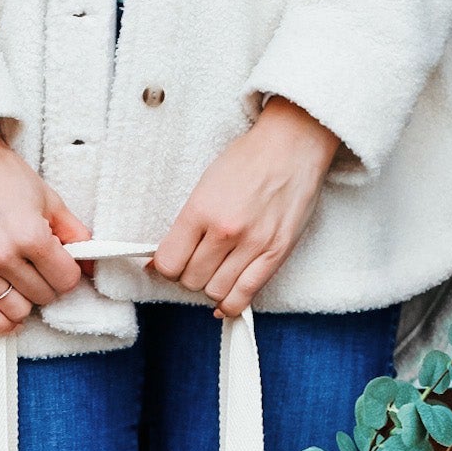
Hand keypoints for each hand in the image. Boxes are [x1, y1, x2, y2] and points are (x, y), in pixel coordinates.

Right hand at [0, 121, 88, 334]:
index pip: (66, 280)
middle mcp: (3, 256)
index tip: (63, 263)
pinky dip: (0, 323)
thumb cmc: (0, 174)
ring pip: (17, 311)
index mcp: (30, 235)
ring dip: (27, 301)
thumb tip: (90, 264)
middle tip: (41, 266)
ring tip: (24, 282)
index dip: (70, 272)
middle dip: (49, 284)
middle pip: (44, 297)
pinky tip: (11, 318)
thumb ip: (75, 234)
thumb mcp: (48, 198)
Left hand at [150, 98, 340, 317]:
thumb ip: (185, 225)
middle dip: (189, 276)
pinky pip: (245, 296)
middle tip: (198, 263)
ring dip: (211, 287)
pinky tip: (225, 299)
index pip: (169, 263)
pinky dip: (231, 304)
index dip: (166, 267)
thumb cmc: (248, 161)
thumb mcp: (206, 185)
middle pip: (191, 280)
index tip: (173, 262)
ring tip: (216, 272)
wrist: (292, 145)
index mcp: (201, 209)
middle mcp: (225, 231)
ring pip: (216, 292)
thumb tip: (159, 262)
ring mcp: (253, 244)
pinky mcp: (276, 254)